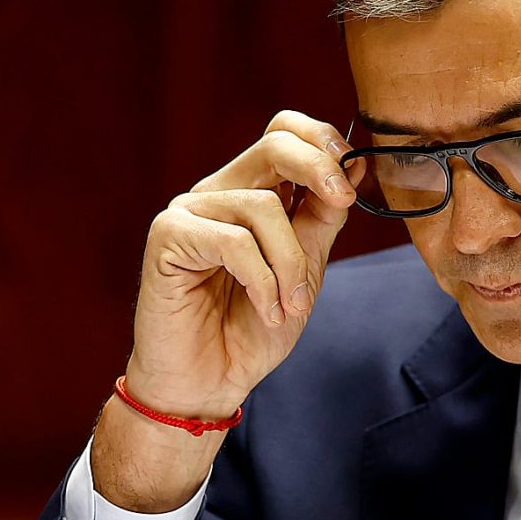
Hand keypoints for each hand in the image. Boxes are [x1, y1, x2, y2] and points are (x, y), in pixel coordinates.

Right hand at [94, 111, 354, 511]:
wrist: (208, 385)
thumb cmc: (251, 332)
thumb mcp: (304, 271)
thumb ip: (322, 219)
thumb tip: (353, 166)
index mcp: (250, 194)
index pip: (283, 133)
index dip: (321, 142)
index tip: (352, 179)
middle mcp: (217, 194)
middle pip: (273, 145)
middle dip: (318, 168)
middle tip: (344, 201)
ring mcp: (189, 212)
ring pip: (262, 206)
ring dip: (290, 263)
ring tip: (290, 307)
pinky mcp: (167, 237)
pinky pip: (233, 241)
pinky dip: (261, 280)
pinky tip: (266, 310)